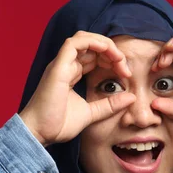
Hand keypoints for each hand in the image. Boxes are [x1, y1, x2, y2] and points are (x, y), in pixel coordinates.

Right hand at [19, 31, 136, 145]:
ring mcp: (60, 64)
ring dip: (105, 45)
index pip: (94, 56)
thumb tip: (132, 97)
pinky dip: (92, 42)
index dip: (112, 60)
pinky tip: (107, 51)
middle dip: (112, 52)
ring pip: (84, 39)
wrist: (39, 134)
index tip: (126, 75)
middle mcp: (65, 65)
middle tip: (126, 69)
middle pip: (92, 45)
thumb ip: (110, 105)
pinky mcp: (57, 68)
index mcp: (71, 73)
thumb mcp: (92, 113)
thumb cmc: (58, 125)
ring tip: (119, 59)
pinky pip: (74, 43)